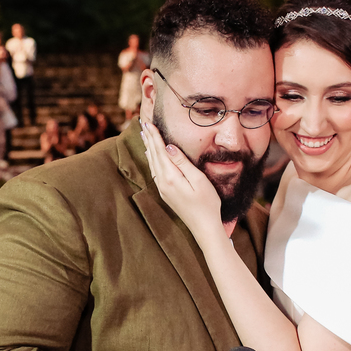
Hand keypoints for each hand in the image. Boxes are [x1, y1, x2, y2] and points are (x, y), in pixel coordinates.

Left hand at [139, 120, 222, 238]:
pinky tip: (151, 156)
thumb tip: (168, 147)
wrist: (204, 227)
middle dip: (149, 139)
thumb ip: (182, 163)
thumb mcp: (198, 180)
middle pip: (154, 156)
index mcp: (170, 177)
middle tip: (143, 124)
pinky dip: (152, 160)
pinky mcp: (165, 193)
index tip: (148, 123)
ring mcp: (163, 189)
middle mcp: (163, 183)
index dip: (154, 137)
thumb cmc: (207, 203)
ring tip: (145, 136)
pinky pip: (155, 171)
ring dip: (149, 148)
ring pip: (152, 163)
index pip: (160, 152)